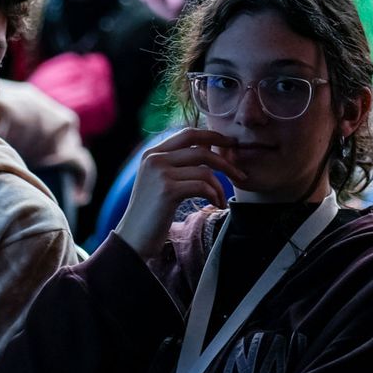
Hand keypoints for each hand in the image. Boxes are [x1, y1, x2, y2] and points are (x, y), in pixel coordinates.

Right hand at [115, 128, 246, 260]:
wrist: (133, 237)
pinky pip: (202, 186)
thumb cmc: (151, 212)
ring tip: (222, 200)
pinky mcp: (167, 190)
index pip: (188, 134)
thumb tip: (209, 146)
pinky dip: (214, 196)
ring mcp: (160, 173)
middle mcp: (154, 158)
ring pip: (205, 170)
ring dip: (220, 187)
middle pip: (200, 149)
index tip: (231, 144)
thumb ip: (179, 162)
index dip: (213, 135)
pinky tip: (215, 205)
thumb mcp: (161, 180)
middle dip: (225, 161)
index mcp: (152, 153)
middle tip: (240, 174)